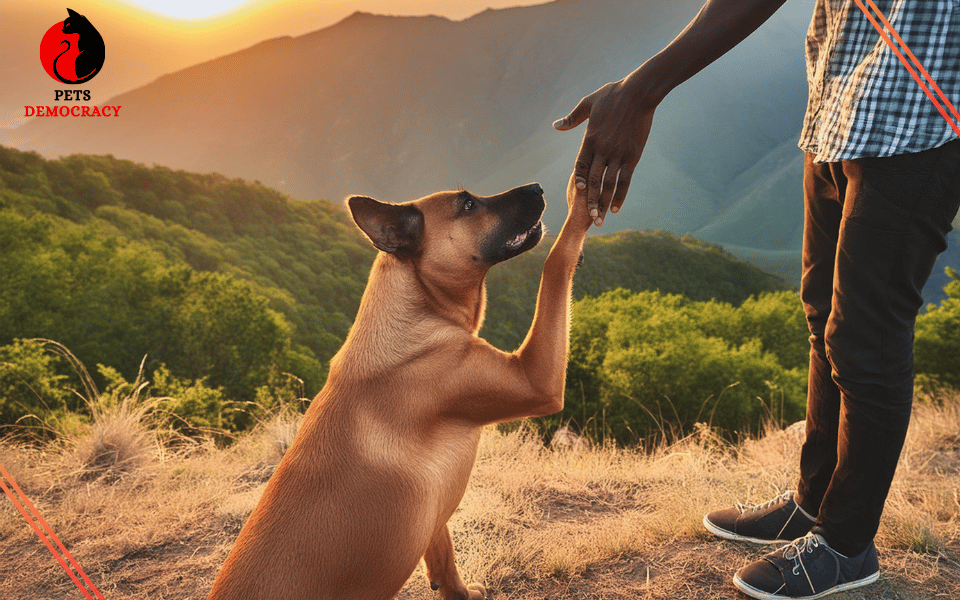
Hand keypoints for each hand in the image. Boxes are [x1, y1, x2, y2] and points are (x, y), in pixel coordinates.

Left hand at [554, 74, 656, 225]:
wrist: (638, 92)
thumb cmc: (613, 95)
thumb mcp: (589, 103)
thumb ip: (572, 118)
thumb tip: (556, 126)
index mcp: (590, 139)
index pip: (580, 165)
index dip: (579, 179)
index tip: (577, 191)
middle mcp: (602, 150)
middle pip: (593, 181)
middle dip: (590, 200)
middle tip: (588, 217)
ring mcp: (618, 154)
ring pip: (608, 185)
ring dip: (603, 203)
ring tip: (600, 219)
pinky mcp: (633, 156)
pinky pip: (625, 180)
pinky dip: (620, 195)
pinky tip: (616, 207)